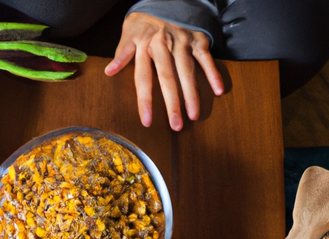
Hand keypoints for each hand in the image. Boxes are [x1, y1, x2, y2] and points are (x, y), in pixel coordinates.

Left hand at [105, 12, 223, 130]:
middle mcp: (163, 44)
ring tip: (194, 116)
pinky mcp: (198, 39)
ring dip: (192, 94)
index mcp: (144, 45)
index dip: (145, 100)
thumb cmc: (144, 23)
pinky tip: (219, 91)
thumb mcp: (128, 33)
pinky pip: (206, 58)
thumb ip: (122, 54)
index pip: (143, 77)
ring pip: (187, 71)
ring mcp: (182, 41)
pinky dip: (214, 73)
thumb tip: (109, 71)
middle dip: (172, 103)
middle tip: (175, 125)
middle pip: (167, 78)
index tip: (147, 121)